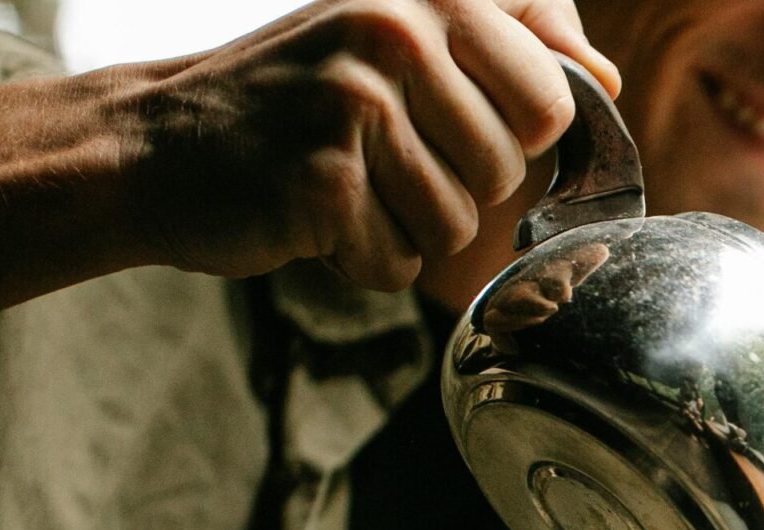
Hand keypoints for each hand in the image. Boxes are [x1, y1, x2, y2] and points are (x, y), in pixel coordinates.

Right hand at [126, 0, 619, 290]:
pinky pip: (401, 263)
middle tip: (378, 157)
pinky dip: (363, 260)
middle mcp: (395, 32)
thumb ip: (512, 37)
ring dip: (406, 228)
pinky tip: (316, 217)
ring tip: (347, 185)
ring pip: (458, 225)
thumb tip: (604, 77)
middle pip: (506, 171)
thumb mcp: (401, 35)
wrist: (158, 145)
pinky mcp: (325, 181)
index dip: (512, 136)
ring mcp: (356, 104)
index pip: (553, 101)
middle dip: (453, 186)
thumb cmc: (300, 100)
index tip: (446, 122)